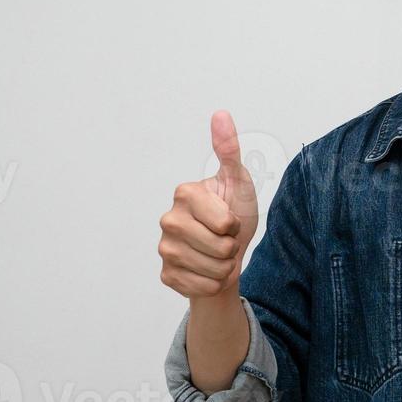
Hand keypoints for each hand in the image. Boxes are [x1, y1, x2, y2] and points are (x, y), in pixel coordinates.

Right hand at [158, 110, 260, 298]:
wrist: (228, 255)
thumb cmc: (234, 214)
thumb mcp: (237, 183)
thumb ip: (229, 151)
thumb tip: (221, 114)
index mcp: (184, 193)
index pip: (226, 224)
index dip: (236, 225)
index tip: (229, 217)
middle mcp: (168, 219)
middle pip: (220, 248)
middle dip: (232, 248)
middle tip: (225, 239)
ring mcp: (164, 248)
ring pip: (212, 270)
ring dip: (225, 267)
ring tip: (219, 255)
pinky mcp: (166, 275)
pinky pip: (202, 287)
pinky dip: (214, 283)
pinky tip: (208, 271)